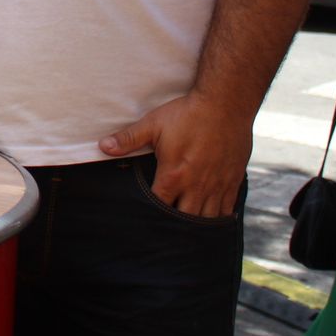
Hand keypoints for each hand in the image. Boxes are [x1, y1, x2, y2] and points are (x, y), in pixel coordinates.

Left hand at [100, 92, 249, 217]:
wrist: (226, 103)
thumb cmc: (187, 114)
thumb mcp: (153, 124)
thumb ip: (128, 139)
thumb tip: (103, 146)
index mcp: (174, 175)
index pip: (158, 207)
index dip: (150, 215)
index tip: (144, 218)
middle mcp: (196, 186)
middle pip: (183, 220)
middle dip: (174, 227)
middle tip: (165, 230)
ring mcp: (217, 185)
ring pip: (207, 219)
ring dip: (196, 226)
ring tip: (186, 232)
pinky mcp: (233, 181)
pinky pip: (226, 210)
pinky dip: (218, 219)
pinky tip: (211, 223)